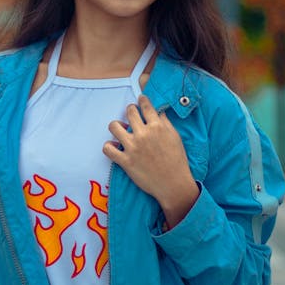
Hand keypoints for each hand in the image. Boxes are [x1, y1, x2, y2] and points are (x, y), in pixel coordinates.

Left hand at [103, 95, 198, 228]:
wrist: (173, 184)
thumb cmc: (177, 160)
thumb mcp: (175, 137)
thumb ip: (165, 122)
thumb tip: (158, 112)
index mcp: (157, 127)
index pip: (145, 106)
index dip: (142, 101)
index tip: (140, 100)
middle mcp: (143, 134)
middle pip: (129, 112)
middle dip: (130, 110)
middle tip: (132, 115)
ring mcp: (132, 148)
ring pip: (114, 126)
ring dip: (117, 126)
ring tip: (121, 130)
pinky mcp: (125, 161)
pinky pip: (108, 148)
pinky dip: (109, 146)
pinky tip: (115, 147)